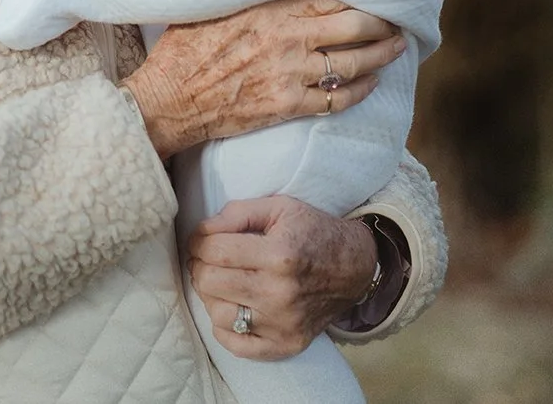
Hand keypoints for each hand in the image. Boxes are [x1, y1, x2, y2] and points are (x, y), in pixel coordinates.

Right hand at [121, 0, 403, 158]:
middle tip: (398, 21)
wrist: (168, 101)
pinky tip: (370, 84)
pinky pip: (337, 100)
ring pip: (353, 63)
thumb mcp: (211, 5)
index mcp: (270, 8)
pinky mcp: (288, 105)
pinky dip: (360, 91)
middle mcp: (288, 38)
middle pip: (354, 26)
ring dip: (381, 56)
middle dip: (383, 24)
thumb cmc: (183, 50)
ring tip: (396, 49)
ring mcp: (291, 73)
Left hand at [186, 196, 376, 359]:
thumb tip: (201, 231)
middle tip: (208, 259)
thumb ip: (237, 213)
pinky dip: (224, 328)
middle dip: (200, 266)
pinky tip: (232, 307)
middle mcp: (280, 293)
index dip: (198, 242)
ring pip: (218, 315)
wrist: (354, 266)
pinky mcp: (286, 344)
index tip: (201, 239)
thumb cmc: (313, 232)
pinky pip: (237, 345)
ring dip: (211, 295)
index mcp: (279, 255)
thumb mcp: (280, 207)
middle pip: (210, 282)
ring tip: (221, 281)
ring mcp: (283, 323)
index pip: (214, 251)